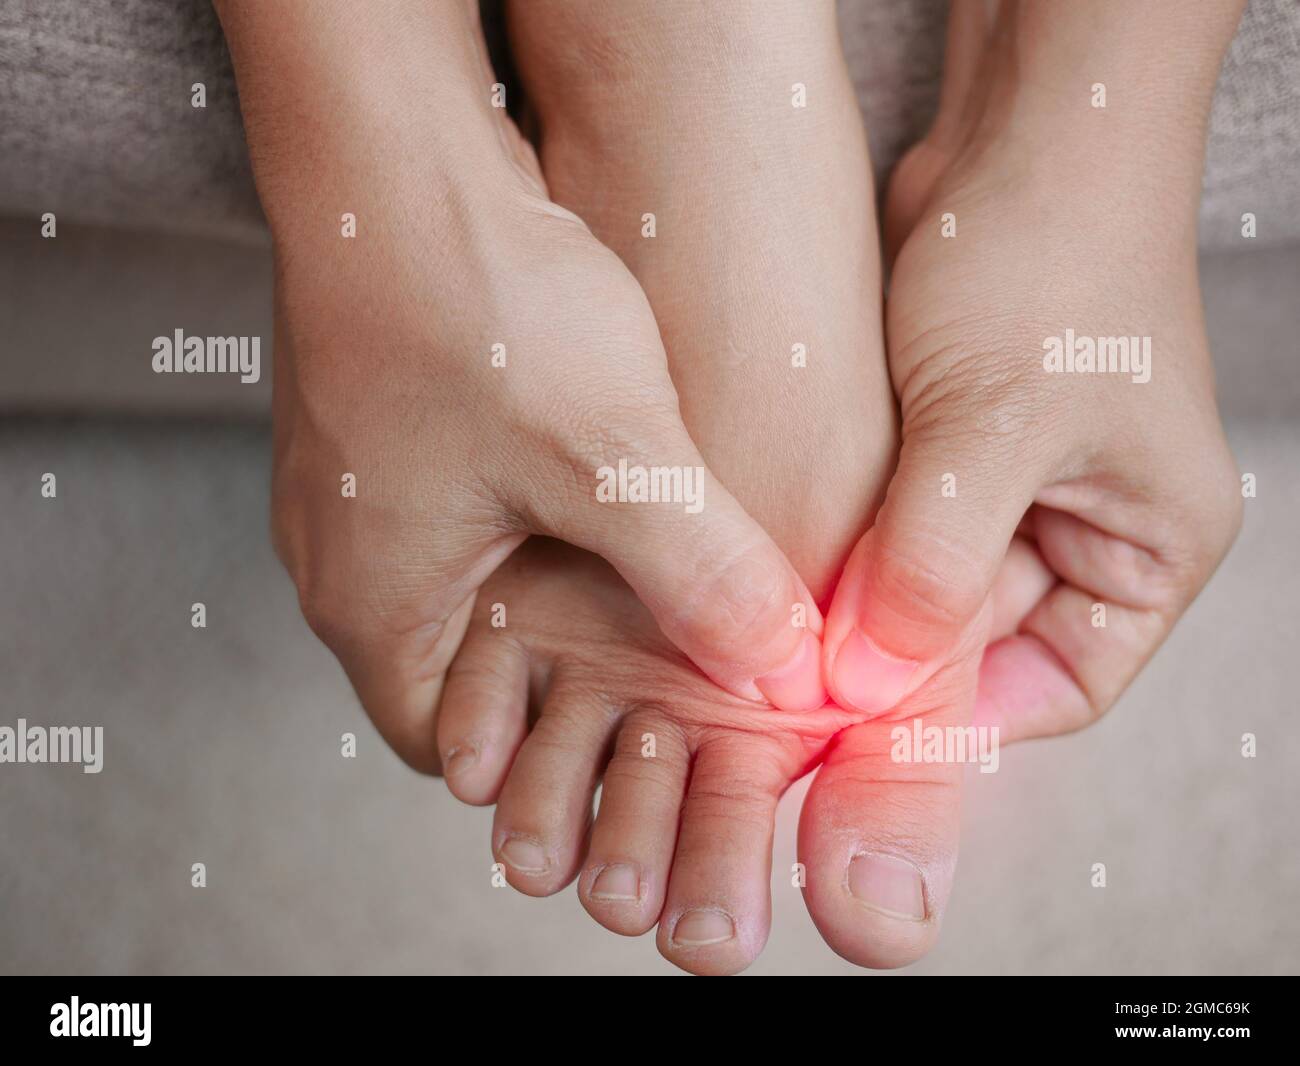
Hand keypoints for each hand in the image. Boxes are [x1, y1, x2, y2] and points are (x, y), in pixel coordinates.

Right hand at [218, 1, 828, 774]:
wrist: (393, 151)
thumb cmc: (469, 301)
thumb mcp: (607, 456)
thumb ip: (699, 570)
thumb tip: (781, 663)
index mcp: (375, 604)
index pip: (459, 751)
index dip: (549, 759)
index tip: (635, 741)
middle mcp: (351, 563)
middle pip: (469, 675)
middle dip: (563, 683)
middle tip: (657, 677)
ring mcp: (364, 495)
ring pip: (475, 589)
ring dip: (556, 599)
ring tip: (648, 589)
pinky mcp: (394, 435)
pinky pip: (468, 516)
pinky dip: (538, 531)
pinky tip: (609, 501)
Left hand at [823, 1, 1243, 740]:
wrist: (1019, 133)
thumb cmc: (1049, 262)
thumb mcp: (994, 427)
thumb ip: (932, 564)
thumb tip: (866, 680)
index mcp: (1147, 549)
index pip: (1054, 688)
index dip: (959, 717)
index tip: (860, 728)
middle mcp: (1083, 528)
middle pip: (978, 644)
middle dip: (892, 655)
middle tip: (796, 679)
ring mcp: (1011, 486)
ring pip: (924, 585)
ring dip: (859, 595)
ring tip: (784, 613)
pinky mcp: (949, 445)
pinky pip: (895, 526)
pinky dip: (847, 542)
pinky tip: (787, 553)